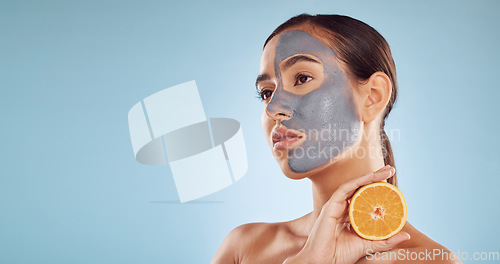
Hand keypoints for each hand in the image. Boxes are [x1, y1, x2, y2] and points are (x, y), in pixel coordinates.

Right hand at [284, 165, 410, 263]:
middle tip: (391, 170)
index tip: (392, 184)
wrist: (324, 263)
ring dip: (370, 176)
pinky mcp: (330, 207)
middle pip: (360, 188)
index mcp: (349, 216)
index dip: (377, 189)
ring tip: (386, 171)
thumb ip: (385, 240)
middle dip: (376, 177)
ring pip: (354, 185)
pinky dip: (357, 181)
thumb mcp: (369, 245)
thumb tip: (406, 236)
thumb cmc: (340, 256)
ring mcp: (335, 206)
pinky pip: (344, 189)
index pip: (364, 197)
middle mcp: (342, 208)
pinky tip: (370, 176)